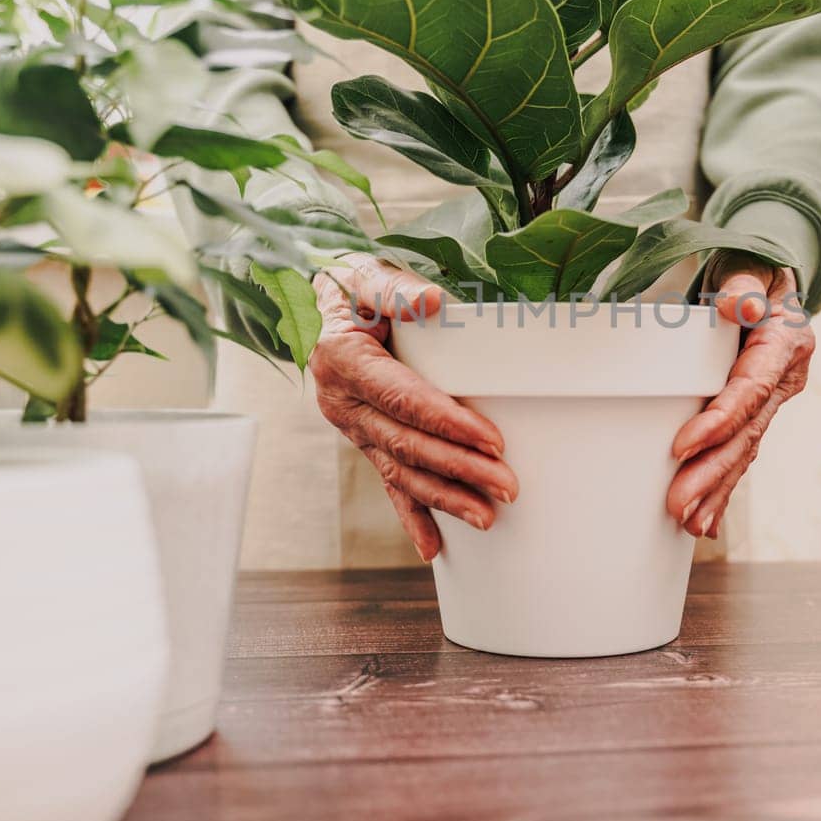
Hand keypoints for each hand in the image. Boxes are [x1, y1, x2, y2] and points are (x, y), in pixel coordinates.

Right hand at [310, 255, 516, 561]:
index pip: (404, 400)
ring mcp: (352, 427)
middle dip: (460, 469)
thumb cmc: (349, 287)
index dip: (448, 423)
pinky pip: (387, 483)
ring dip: (445, 498)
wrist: (313, 303)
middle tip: (507, 486)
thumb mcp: (364, 274)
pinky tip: (433, 547)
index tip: (491, 441)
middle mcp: (343, 402)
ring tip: (487, 517)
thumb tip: (434, 304)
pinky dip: (411, 516)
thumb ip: (395, 288)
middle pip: (407, 444)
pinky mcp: (363, 440)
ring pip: (400, 471)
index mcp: (345, 362)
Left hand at [666, 260, 814, 538]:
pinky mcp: (756, 414)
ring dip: (716, 490)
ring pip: (744, 452)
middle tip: (677, 505)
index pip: (751, 390)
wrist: (772, 279)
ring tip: (688, 523)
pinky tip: (704, 523)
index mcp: (785, 345)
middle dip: (712, 473)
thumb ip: (743, 285)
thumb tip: (737, 307)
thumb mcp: (751, 267)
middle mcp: (784, 380)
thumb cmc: (753, 270)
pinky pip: (740, 455)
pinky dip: (723, 489)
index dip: (720, 420)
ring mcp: (772, 402)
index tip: (683, 445)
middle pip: (746, 433)